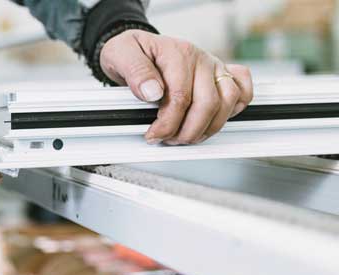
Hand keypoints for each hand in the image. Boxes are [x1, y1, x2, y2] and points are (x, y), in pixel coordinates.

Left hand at [99, 30, 253, 144]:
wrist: (137, 47)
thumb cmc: (130, 51)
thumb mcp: (119, 54)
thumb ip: (135, 71)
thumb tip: (152, 92)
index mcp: (176, 53)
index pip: (180, 96)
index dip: (168, 123)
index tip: (154, 135)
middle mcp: (199, 59)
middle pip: (208, 102)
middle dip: (188, 130)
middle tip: (169, 139)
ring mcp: (214, 66)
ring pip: (228, 100)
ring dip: (209, 126)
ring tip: (187, 136)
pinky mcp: (222, 74)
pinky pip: (243, 90)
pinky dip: (234, 109)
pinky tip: (212, 120)